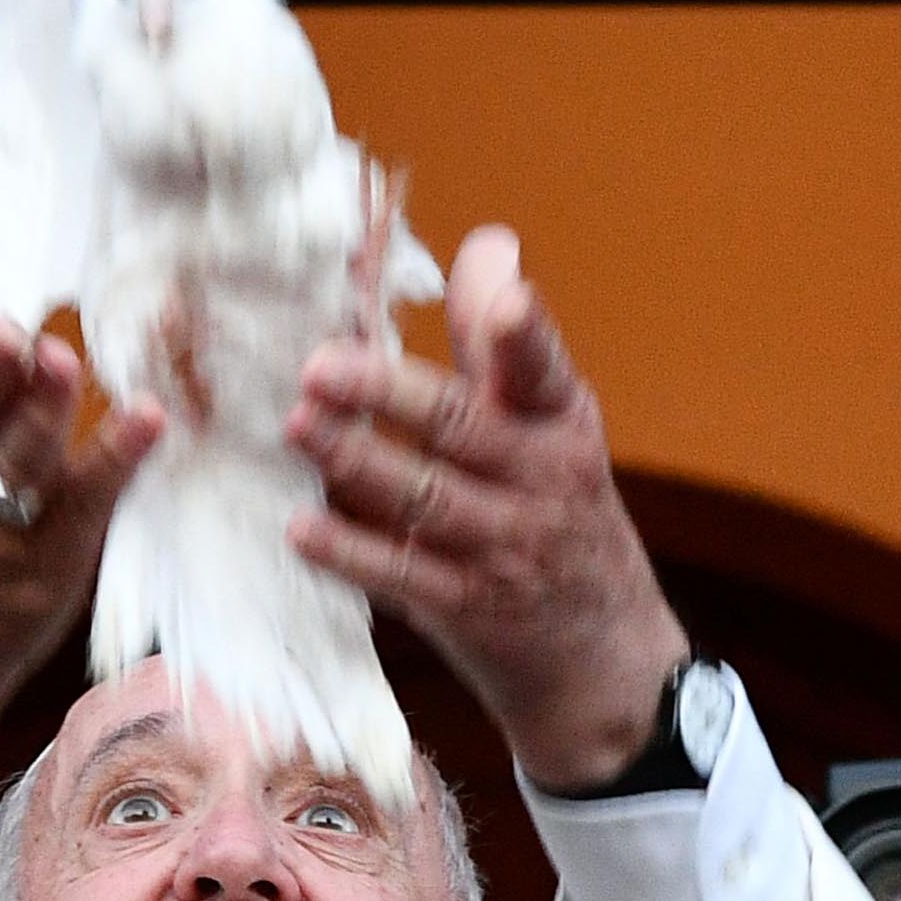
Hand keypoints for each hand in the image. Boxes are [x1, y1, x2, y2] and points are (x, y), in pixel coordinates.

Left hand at [286, 227, 691, 790]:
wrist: (604, 659)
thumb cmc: (561, 516)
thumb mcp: (552, 428)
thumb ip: (501, 345)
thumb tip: (487, 241)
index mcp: (561, 423)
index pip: (543, 369)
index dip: (524, 336)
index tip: (508, 303)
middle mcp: (541, 480)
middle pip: (462, 428)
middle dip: (388, 395)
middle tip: (318, 365)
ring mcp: (507, 547)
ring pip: (423, 499)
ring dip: (355, 463)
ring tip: (296, 428)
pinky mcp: (470, 608)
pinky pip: (401, 576)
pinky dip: (351, 551)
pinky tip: (302, 526)